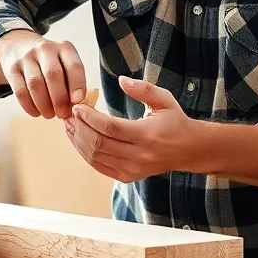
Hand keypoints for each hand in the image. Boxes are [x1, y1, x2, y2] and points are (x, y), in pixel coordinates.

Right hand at [0, 30, 87, 119]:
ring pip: (35, 84)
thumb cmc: (49, 61)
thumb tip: (75, 106)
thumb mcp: (64, 63)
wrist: (18, 47)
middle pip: (53, 75)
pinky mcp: (12, 68)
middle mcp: (45, 49)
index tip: (77, 101)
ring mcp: (26, 57)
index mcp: (64, 48)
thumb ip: (72, 81)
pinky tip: (36, 112)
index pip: (74, 65)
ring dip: (44, 105)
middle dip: (59, 99)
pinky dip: (29, 106)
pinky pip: (20, 91)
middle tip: (62, 114)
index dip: (77, 85)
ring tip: (49, 115)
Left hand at [63, 76, 196, 182]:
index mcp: (148, 135)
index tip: (77, 107)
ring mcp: (133, 169)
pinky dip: (85, 154)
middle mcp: (139, 156)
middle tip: (69, 115)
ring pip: (96, 157)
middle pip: (99, 144)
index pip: (110, 128)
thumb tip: (121, 80)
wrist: (188, 150)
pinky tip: (79, 140)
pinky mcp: (128, 177)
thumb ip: (143, 88)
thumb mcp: (164, 100)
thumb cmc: (175, 121)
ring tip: (70, 127)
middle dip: (79, 129)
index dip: (89, 118)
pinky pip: (100, 167)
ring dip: (78, 141)